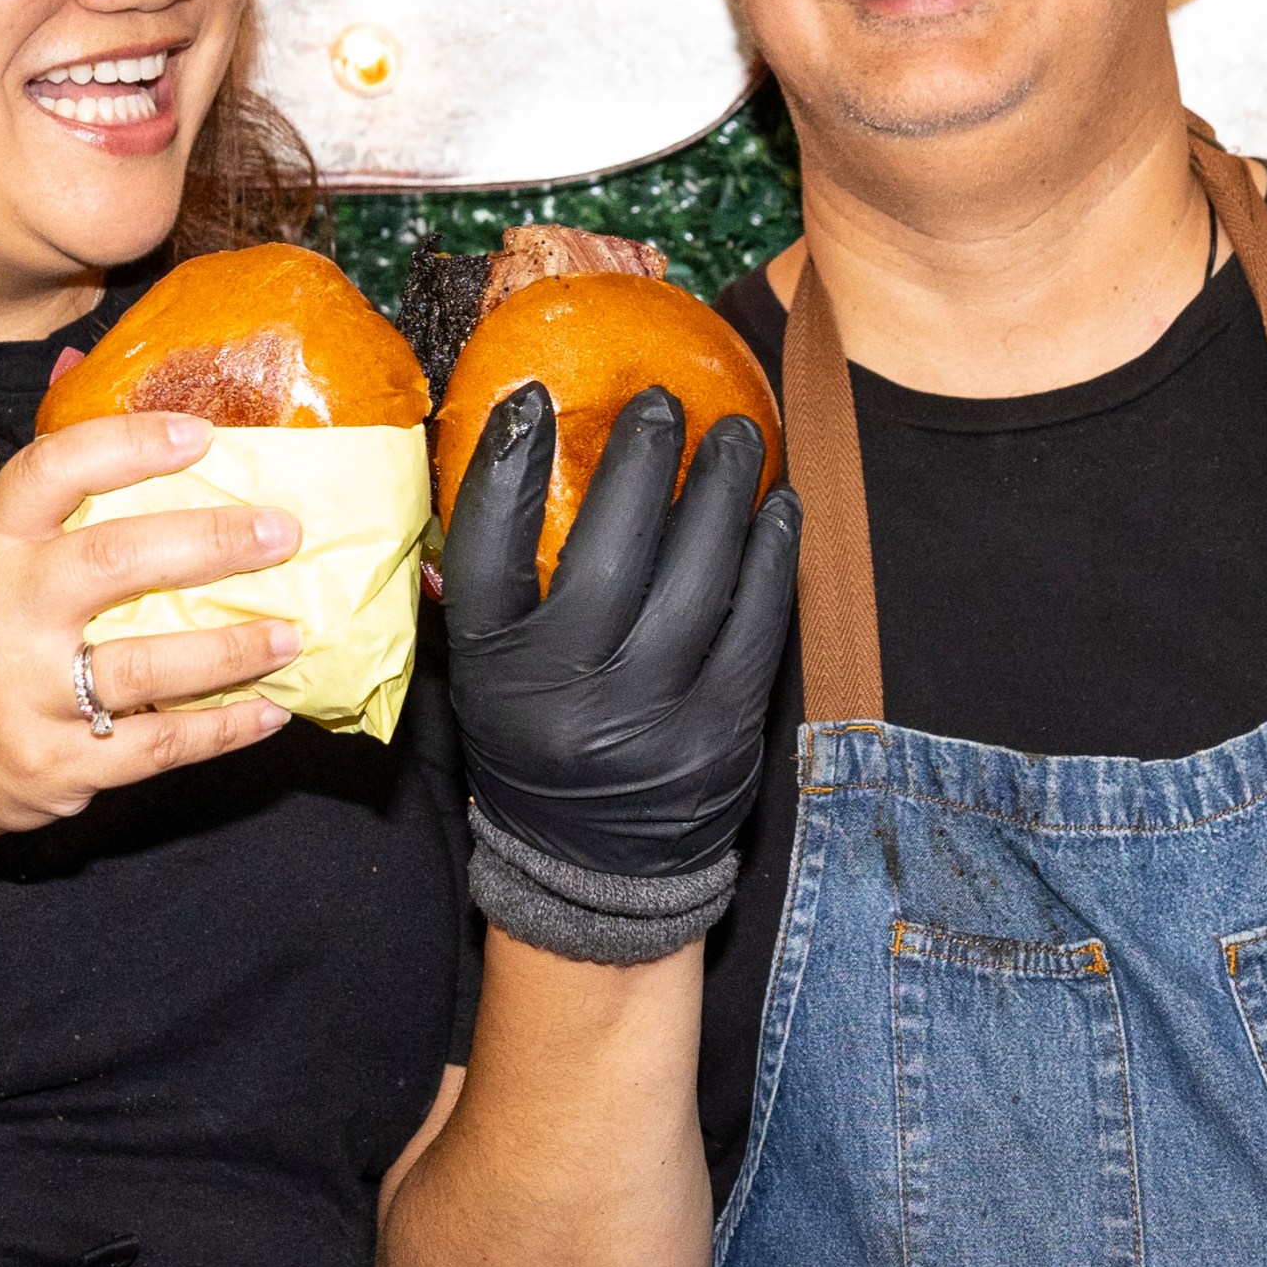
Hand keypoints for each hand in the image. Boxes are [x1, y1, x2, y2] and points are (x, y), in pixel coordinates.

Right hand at [0, 412, 302, 864]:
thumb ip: (46, 481)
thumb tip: (80, 359)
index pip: (50, 472)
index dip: (128, 445)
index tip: (202, 435)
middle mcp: (2, 616)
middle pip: (115, 562)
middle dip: (212, 543)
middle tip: (283, 533)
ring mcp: (27, 696)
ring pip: (147, 664)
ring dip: (233, 649)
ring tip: (291, 632)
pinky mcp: (57, 765)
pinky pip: (157, 746)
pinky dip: (222, 729)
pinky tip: (270, 708)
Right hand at [440, 385, 800, 887]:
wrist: (593, 868)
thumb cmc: (537, 738)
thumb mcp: (488, 675)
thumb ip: (495, 587)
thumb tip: (516, 451)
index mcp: (493, 674)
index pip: (487, 551)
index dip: (506, 464)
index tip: (533, 397)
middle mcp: (565, 698)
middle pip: (606, 551)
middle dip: (641, 462)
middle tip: (663, 403)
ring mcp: (649, 721)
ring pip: (696, 579)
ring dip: (720, 492)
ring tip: (735, 435)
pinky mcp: (721, 736)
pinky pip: (756, 624)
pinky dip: (771, 556)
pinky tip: (779, 507)